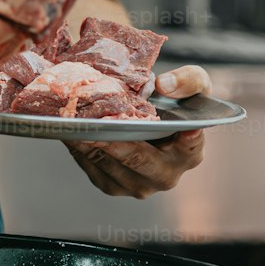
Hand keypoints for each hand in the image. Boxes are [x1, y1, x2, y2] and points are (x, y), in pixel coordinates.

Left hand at [63, 64, 210, 198]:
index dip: (183, 138)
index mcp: (190, 153)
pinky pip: (92, 167)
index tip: (178, 127)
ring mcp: (138, 185)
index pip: (189, 146)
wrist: (153, 120)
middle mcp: (166, 176)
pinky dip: (80, 148)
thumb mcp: (194, 83)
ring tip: (71, 122)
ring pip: (108, 164)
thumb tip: (163, 85)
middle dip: (112, 141)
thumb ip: (188, 80)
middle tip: (90, 124)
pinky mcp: (112, 185)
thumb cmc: (177, 102)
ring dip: (88, 143)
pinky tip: (70, 128)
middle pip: (136, 158)